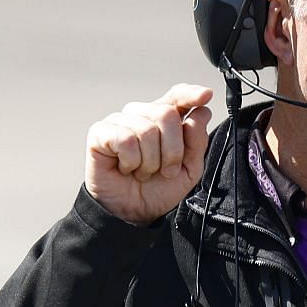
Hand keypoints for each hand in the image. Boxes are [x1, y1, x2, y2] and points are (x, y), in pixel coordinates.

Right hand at [85, 84, 213, 224]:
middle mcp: (141, 114)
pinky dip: (131, 162)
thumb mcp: (189, 169)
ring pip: (147, 130)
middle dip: (172, 151)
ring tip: (142, 172)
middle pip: (166, 114)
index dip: (190, 93)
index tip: (205, 95)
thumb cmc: (158, 189)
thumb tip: (202, 111)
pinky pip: (126, 140)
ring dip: (150, 162)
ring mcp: (119, 121)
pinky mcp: (100, 132)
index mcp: (164, 120)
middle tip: (165, 171)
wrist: (133, 213)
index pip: (177, 96)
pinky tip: (125, 169)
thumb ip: (197, 141)